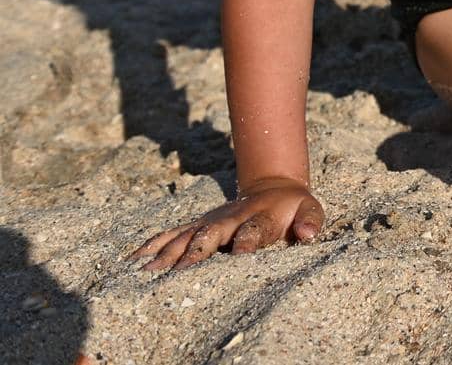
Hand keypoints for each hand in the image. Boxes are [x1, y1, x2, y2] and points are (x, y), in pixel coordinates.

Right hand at [128, 177, 323, 273]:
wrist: (273, 186)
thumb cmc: (293, 208)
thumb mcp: (310, 209)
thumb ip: (310, 220)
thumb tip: (309, 234)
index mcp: (260, 218)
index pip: (253, 230)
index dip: (247, 241)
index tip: (239, 254)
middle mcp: (231, 219)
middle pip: (212, 233)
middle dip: (197, 250)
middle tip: (179, 270)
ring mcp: (211, 220)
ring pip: (187, 235)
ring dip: (168, 252)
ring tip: (148, 271)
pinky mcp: (197, 224)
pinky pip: (172, 233)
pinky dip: (153, 245)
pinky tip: (134, 259)